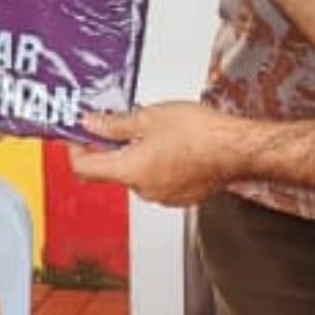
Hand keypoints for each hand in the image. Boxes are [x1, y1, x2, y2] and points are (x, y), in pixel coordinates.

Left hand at [68, 104, 249, 205]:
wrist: (239, 149)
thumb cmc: (201, 134)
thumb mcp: (148, 117)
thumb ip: (114, 124)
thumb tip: (91, 124)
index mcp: (130, 171)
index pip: (85, 169)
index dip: (75, 150)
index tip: (77, 135)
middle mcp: (145, 190)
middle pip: (111, 171)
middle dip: (110, 148)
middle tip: (115, 124)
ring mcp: (165, 196)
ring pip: (137, 175)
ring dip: (136, 155)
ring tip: (150, 131)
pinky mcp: (183, 196)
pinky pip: (159, 180)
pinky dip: (157, 164)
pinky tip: (170, 146)